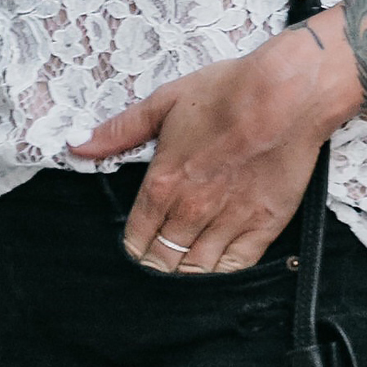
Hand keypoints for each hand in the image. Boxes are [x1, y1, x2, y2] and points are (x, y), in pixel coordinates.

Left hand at [69, 33, 339, 273]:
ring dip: (185, 274)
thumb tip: (78, 145)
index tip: (136, 245)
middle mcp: (192, 210)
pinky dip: (222, 274)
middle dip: (155, 264)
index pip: (135, 238)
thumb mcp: (164, 102)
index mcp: (163, 183)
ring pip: (196, 271)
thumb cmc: (228, 91)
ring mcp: (229, 222)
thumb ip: (120, 130)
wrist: (288, 93)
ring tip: (182, 270)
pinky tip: (216, 269)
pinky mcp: (264, 226)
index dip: (132, 247)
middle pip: (162, 260)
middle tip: (158, 259)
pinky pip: (236, 268)